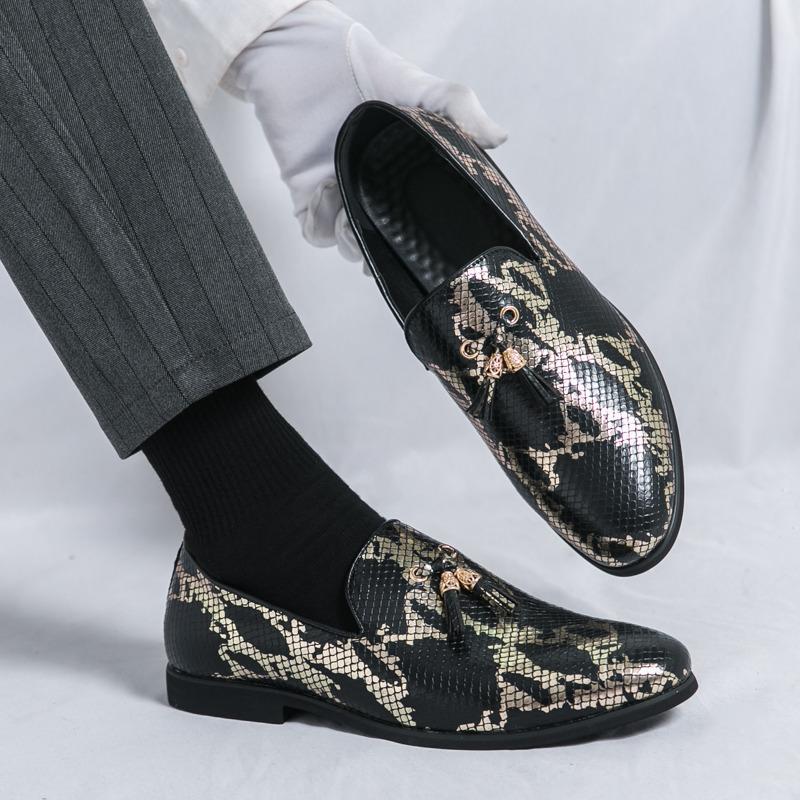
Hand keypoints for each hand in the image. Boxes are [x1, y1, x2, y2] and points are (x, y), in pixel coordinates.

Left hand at [225, 0, 506, 261]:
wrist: (301, 53)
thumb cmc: (361, 67)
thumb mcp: (419, 85)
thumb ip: (459, 109)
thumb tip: (499, 139)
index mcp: (406, 172)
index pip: (422, 217)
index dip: (427, 238)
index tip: (438, 250)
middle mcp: (376, 189)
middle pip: (388, 241)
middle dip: (391, 253)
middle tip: (395, 249)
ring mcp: (342, 194)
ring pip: (353, 242)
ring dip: (355, 238)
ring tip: (355, 211)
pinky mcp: (306, 193)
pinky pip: (316, 231)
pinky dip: (323, 224)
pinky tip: (327, 192)